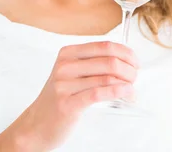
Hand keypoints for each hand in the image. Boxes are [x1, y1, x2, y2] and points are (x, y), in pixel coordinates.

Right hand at [8, 41, 138, 150]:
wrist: (36, 124)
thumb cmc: (59, 99)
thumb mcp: (71, 74)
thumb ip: (94, 64)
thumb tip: (125, 61)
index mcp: (68, 53)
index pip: (105, 46)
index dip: (126, 53)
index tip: (135, 62)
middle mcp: (65, 66)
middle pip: (109, 61)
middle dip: (129, 69)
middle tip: (135, 78)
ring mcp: (64, 85)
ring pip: (107, 77)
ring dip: (127, 83)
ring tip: (132, 90)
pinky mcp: (67, 104)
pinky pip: (99, 93)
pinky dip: (119, 92)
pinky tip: (127, 94)